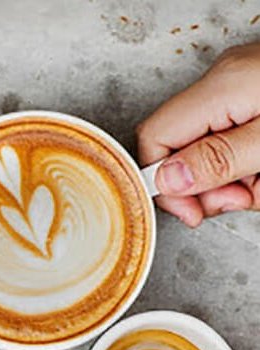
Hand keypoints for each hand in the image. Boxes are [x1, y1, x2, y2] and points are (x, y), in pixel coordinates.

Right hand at [137, 41, 259, 226]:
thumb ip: (219, 160)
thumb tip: (166, 180)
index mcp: (221, 89)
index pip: (155, 139)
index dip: (163, 182)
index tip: (191, 210)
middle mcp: (223, 84)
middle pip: (180, 150)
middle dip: (205, 186)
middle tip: (240, 198)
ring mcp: (238, 89)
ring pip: (208, 152)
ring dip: (233, 181)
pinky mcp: (252, 99)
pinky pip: (231, 143)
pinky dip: (248, 166)